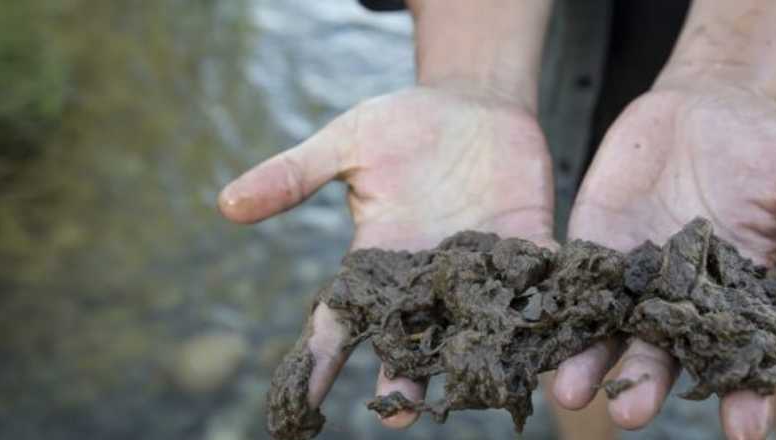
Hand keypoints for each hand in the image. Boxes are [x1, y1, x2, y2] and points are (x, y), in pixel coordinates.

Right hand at [218, 85, 554, 427]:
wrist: (473, 102)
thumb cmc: (402, 124)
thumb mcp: (345, 143)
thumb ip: (293, 175)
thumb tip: (227, 203)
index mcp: (377, 259)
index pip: (340, 318)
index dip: (320, 359)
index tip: (301, 402)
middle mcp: (427, 277)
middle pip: (410, 339)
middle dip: (403, 375)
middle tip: (397, 413)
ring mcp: (479, 266)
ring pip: (473, 325)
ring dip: (474, 358)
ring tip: (474, 391)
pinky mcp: (527, 245)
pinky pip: (537, 282)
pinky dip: (542, 307)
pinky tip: (549, 339)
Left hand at [553, 80, 775, 437]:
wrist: (707, 101)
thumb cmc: (768, 149)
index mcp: (740, 303)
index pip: (744, 364)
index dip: (746, 397)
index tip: (746, 430)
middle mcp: (682, 305)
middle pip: (664, 359)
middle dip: (647, 388)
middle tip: (631, 415)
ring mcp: (633, 280)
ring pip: (609, 334)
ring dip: (590, 364)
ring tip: (571, 391)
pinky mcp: (593, 249)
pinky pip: (572, 286)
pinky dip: (556, 307)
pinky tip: (538, 328)